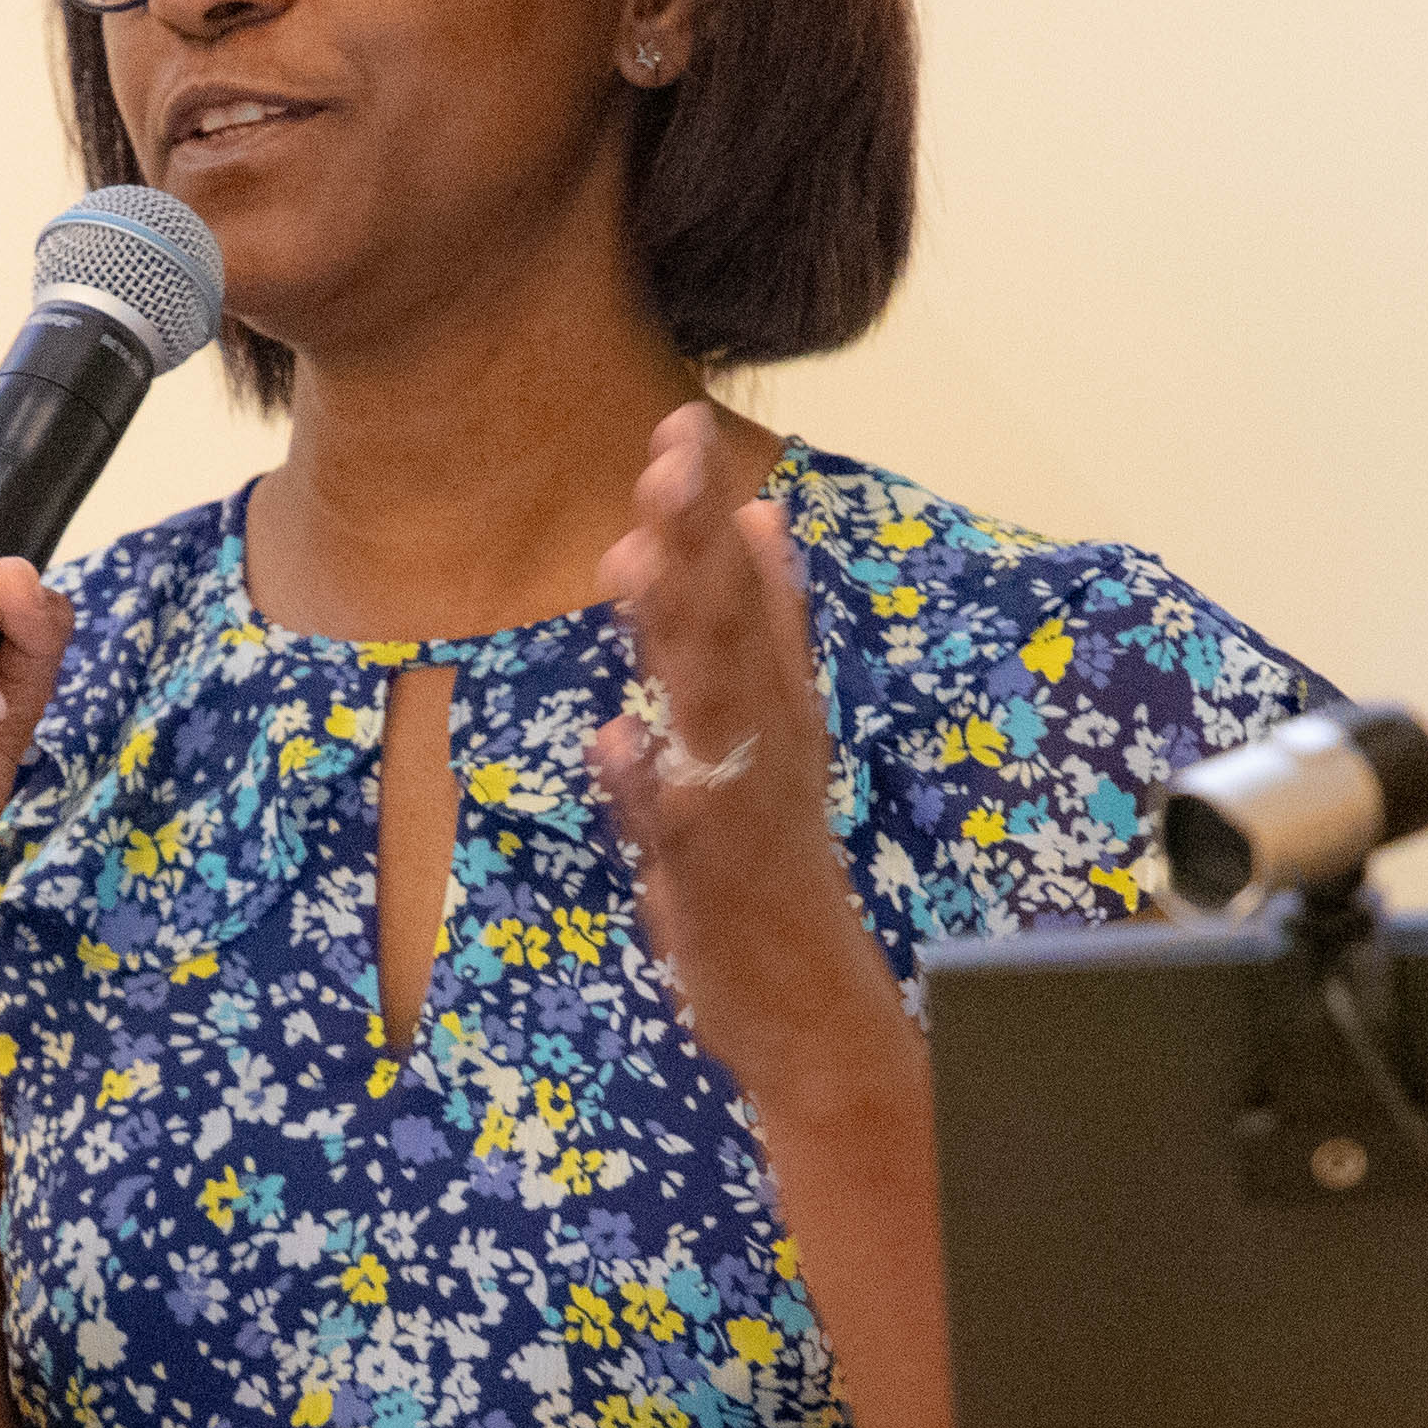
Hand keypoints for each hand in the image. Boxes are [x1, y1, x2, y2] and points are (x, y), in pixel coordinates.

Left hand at [587, 405, 904, 1102]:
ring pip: (704, 703)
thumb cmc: (773, 863)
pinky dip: (647, 785)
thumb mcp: (772, 728)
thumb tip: (757, 518)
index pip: (743, 588)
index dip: (708, 511)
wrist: (810, 1002)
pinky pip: (674, 826)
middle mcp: (763, 738)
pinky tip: (617, 739)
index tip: (677, 425)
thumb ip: (766, 626)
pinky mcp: (709, 875)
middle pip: (728, 623)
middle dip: (695, 536)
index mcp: (774, 701)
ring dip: (674, 632)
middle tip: (667, 447)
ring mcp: (737, 803)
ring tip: (635, 556)